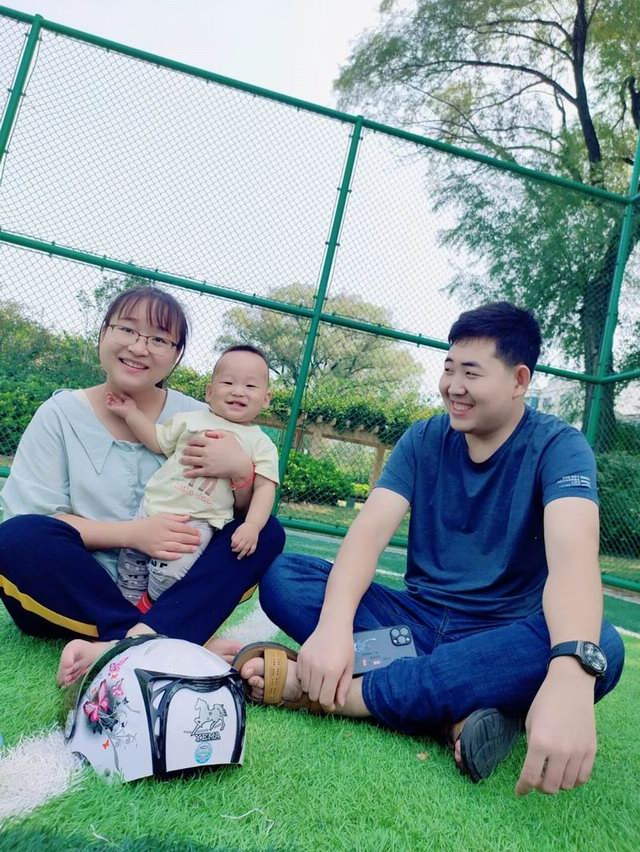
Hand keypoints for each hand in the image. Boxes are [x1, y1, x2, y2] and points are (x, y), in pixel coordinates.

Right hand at [105, 391, 136, 418]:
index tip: (112, 392)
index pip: (116, 398)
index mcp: (122, 403)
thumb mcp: (129, 399)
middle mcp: (118, 405)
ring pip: (109, 402)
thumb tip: (120, 394)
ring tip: (108, 396)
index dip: (114, 395)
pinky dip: (107, 402)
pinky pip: (108, 406)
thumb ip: (125, 396)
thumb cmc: (131, 407)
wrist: (130, 412)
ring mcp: (115, 407)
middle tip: (108, 392)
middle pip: (112, 399)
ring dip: (108, 398)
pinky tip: (108, 399)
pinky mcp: (113, 409)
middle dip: (110, 395)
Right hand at [129, 513, 200, 560]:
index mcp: (166, 524)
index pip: (182, 528)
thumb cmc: (148, 523)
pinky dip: (172, 556)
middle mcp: (163, 534)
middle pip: (181, 538)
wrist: (132, 533)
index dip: (192, 531)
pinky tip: (180, 556)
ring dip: (186, 548)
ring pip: (175, 547)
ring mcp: (159, 544)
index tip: (199, 533)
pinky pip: (165, 555)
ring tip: (195, 549)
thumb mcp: (161, 516)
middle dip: (192, 540)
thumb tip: (188, 517)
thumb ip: (175, 517)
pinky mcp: (154, 552)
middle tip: (200, 541)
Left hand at [180, 431, 251, 480]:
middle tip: (183, 451)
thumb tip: (206, 433)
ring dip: (184, 460)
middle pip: (191, 450)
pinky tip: (184, 473)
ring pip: (191, 460)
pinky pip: (196, 472)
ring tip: (181, 460)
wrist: (240, 465)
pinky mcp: (208, 471)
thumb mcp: (228, 436)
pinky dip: (189, 473)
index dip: (191, 441)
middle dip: (186, 450)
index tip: (189, 443)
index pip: (196, 440)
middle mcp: (206, 452)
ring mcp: (206, 462)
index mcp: (211, 442)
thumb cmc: (236, 449)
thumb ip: (217, 432)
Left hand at [230, 521, 258, 559]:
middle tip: (233, 551)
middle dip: (236, 550)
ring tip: (239, 557)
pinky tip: (247, 555)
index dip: (232, 545)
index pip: (235, 542)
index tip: (232, 545)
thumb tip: (232, 543)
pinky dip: (250, 553)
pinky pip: (253, 549)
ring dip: (242, 554)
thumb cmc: (244, 528)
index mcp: (241, 534)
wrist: (254, 525)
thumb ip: (234, 536)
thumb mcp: (237, 530)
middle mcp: (246, 538)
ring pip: (246, 549)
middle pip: (240, 547)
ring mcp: (251, 541)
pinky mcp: (255, 543)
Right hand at [297, 623, 354, 711]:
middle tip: (327, 691)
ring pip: (304, 687)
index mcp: (332, 671)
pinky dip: (305, 678)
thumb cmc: (345, 646)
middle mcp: (317, 668)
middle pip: (313, 695)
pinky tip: (314, 671)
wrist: (334, 625)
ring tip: (321, 680)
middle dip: (321, 697)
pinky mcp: (300, 655)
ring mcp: (307, 661)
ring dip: (312, 687)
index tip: (332, 705)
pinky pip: (299, 675)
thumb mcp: (349, 667)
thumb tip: (339, 704)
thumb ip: (344, 687)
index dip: (328, 706)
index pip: (325, 699)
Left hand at [515, 662, 596, 795]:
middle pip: (549, 786)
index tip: (520, 791)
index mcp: (540, 743)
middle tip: (536, 780)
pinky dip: (574, 781)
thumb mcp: (530, 723)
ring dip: (557, 784)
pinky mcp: (591, 751)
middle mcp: (560, 751)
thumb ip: (532, 747)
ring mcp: (578, 752)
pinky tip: (567, 773)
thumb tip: (535, 768)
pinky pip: (583, 778)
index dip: (523, 788)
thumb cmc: (545, 701)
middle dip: (539, 787)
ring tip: (552, 773)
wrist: (570, 686)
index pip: (530, 776)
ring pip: (567, 785)